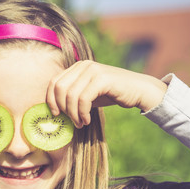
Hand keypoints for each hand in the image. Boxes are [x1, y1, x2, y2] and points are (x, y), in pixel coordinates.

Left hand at [46, 60, 166, 127]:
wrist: (138, 91)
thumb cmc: (111, 94)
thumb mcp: (87, 94)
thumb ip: (72, 97)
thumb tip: (54, 110)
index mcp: (77, 67)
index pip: (54, 82)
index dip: (51, 100)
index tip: (57, 115)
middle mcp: (83, 65)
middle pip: (59, 88)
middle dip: (63, 108)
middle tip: (72, 121)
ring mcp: (92, 70)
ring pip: (71, 95)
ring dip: (74, 114)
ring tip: (81, 123)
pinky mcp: (101, 78)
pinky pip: (83, 99)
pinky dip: (82, 113)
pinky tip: (87, 120)